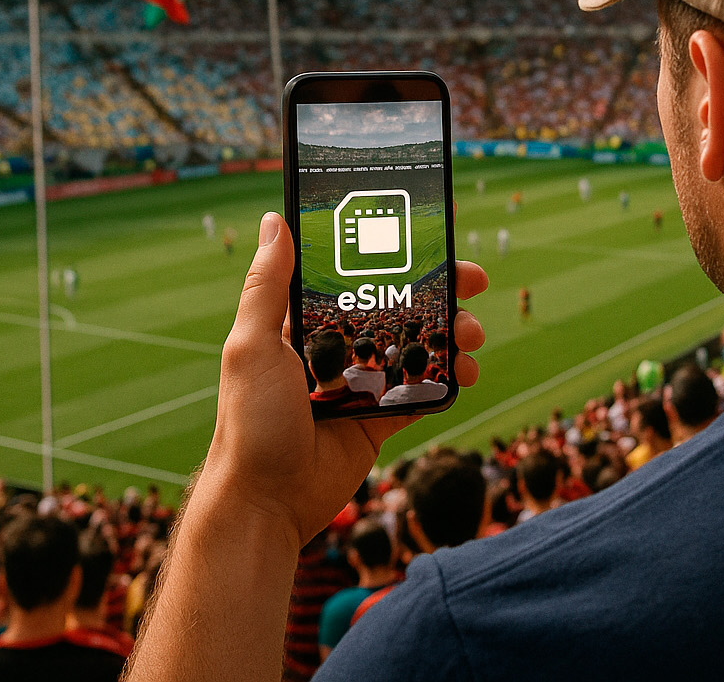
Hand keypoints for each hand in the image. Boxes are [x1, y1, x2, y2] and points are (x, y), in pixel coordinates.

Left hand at [204, 211, 488, 544]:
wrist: (266, 503)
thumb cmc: (249, 423)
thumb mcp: (251, 347)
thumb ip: (266, 287)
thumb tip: (275, 221)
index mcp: (305, 324)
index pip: (354, 274)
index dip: (392, 251)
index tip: (430, 230)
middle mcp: (335, 348)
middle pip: (397, 305)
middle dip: (438, 289)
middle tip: (473, 277)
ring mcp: (360, 383)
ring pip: (417, 345)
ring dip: (451, 333)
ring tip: (473, 333)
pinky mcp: (379, 418)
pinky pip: (423, 391)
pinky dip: (450, 378)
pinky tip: (469, 370)